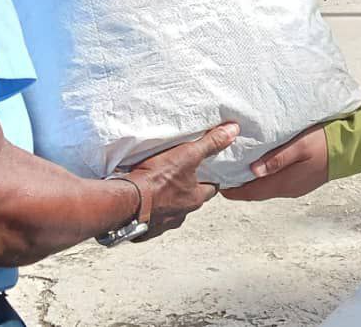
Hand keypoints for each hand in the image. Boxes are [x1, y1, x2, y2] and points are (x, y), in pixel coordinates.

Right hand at [125, 122, 238, 240]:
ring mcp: (163, 224)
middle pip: (190, 200)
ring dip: (168, 201)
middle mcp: (182, 215)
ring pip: (171, 211)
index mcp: (195, 199)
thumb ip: (210, 143)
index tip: (206, 171)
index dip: (209, 179)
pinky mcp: (145, 229)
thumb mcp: (187, 155)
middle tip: (180, 176)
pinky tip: (143, 201)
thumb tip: (233, 130)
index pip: (211, 189)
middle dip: (187, 190)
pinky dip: (150, 211)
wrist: (127, 201)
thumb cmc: (158, 178)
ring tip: (158, 187)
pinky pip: (151, 220)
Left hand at [220, 125, 328, 201]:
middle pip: (256, 191)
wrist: (350, 147)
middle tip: (222, 173)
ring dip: (250, 181)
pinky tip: (256, 166)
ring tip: (235, 168)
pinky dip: (262, 178)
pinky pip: (275, 182)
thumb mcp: (298, 146)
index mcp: (285, 183)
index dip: (234, 191)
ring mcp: (294, 186)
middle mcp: (288, 189)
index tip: (217, 184)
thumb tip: (252, 171)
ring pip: (265, 187)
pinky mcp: (299, 181)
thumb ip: (276, 159)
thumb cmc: (323, 142)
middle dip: (239, 186)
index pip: (252, 192)